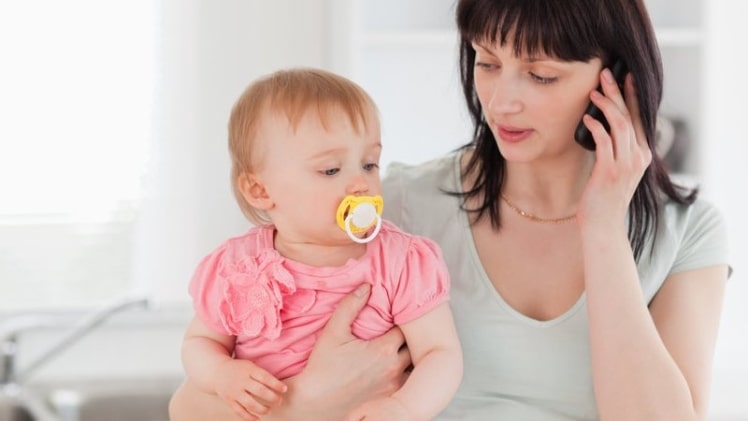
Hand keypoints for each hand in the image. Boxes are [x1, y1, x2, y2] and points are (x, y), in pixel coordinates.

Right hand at [214, 358, 286, 420]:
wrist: (217, 372)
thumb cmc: (240, 369)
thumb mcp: (250, 366)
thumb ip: (262, 374)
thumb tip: (278, 386)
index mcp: (249, 370)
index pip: (265, 377)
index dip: (276, 384)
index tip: (284, 389)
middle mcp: (242, 381)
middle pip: (259, 390)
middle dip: (272, 397)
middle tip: (279, 401)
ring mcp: (235, 391)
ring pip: (250, 403)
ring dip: (262, 409)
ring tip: (269, 410)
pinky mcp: (229, 400)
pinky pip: (239, 411)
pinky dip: (249, 417)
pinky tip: (257, 419)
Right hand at [291, 283, 411, 417]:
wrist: (315, 401)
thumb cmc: (322, 366)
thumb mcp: (333, 332)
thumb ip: (350, 306)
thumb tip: (366, 286)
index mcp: (383, 349)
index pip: (407, 328)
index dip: (404, 321)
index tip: (397, 317)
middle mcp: (394, 368)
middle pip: (416, 347)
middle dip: (411, 338)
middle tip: (402, 331)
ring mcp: (395, 386)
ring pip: (415, 366)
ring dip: (411, 357)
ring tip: (402, 349)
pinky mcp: (391, 401)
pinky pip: (409, 384)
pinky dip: (407, 375)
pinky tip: (395, 369)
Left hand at [578, 69, 652, 227]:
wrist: (603, 226)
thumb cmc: (603, 198)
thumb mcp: (614, 170)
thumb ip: (614, 150)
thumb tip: (601, 127)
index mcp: (641, 155)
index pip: (639, 117)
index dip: (632, 95)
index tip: (625, 76)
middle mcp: (638, 157)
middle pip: (630, 115)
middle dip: (618, 91)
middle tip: (606, 74)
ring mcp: (625, 164)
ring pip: (619, 124)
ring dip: (606, 105)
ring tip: (593, 92)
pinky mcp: (609, 171)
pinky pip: (604, 141)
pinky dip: (596, 126)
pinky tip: (587, 118)